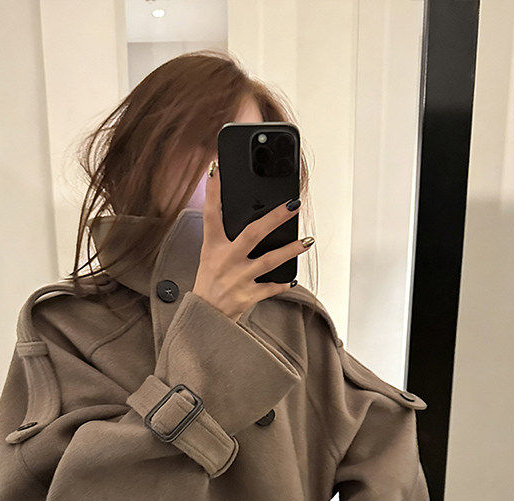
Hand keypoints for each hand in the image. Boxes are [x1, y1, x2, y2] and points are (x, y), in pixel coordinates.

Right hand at [192, 160, 313, 321]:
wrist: (205, 316)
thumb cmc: (209, 282)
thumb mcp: (209, 256)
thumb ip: (225, 237)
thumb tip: (251, 218)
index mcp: (213, 247)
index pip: (211, 214)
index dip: (212, 192)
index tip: (216, 170)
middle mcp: (226, 260)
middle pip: (252, 233)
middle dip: (274, 218)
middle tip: (292, 205)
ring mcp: (238, 278)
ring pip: (269, 260)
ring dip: (290, 250)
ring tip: (307, 241)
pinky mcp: (248, 295)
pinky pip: (271, 288)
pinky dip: (282, 284)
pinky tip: (293, 279)